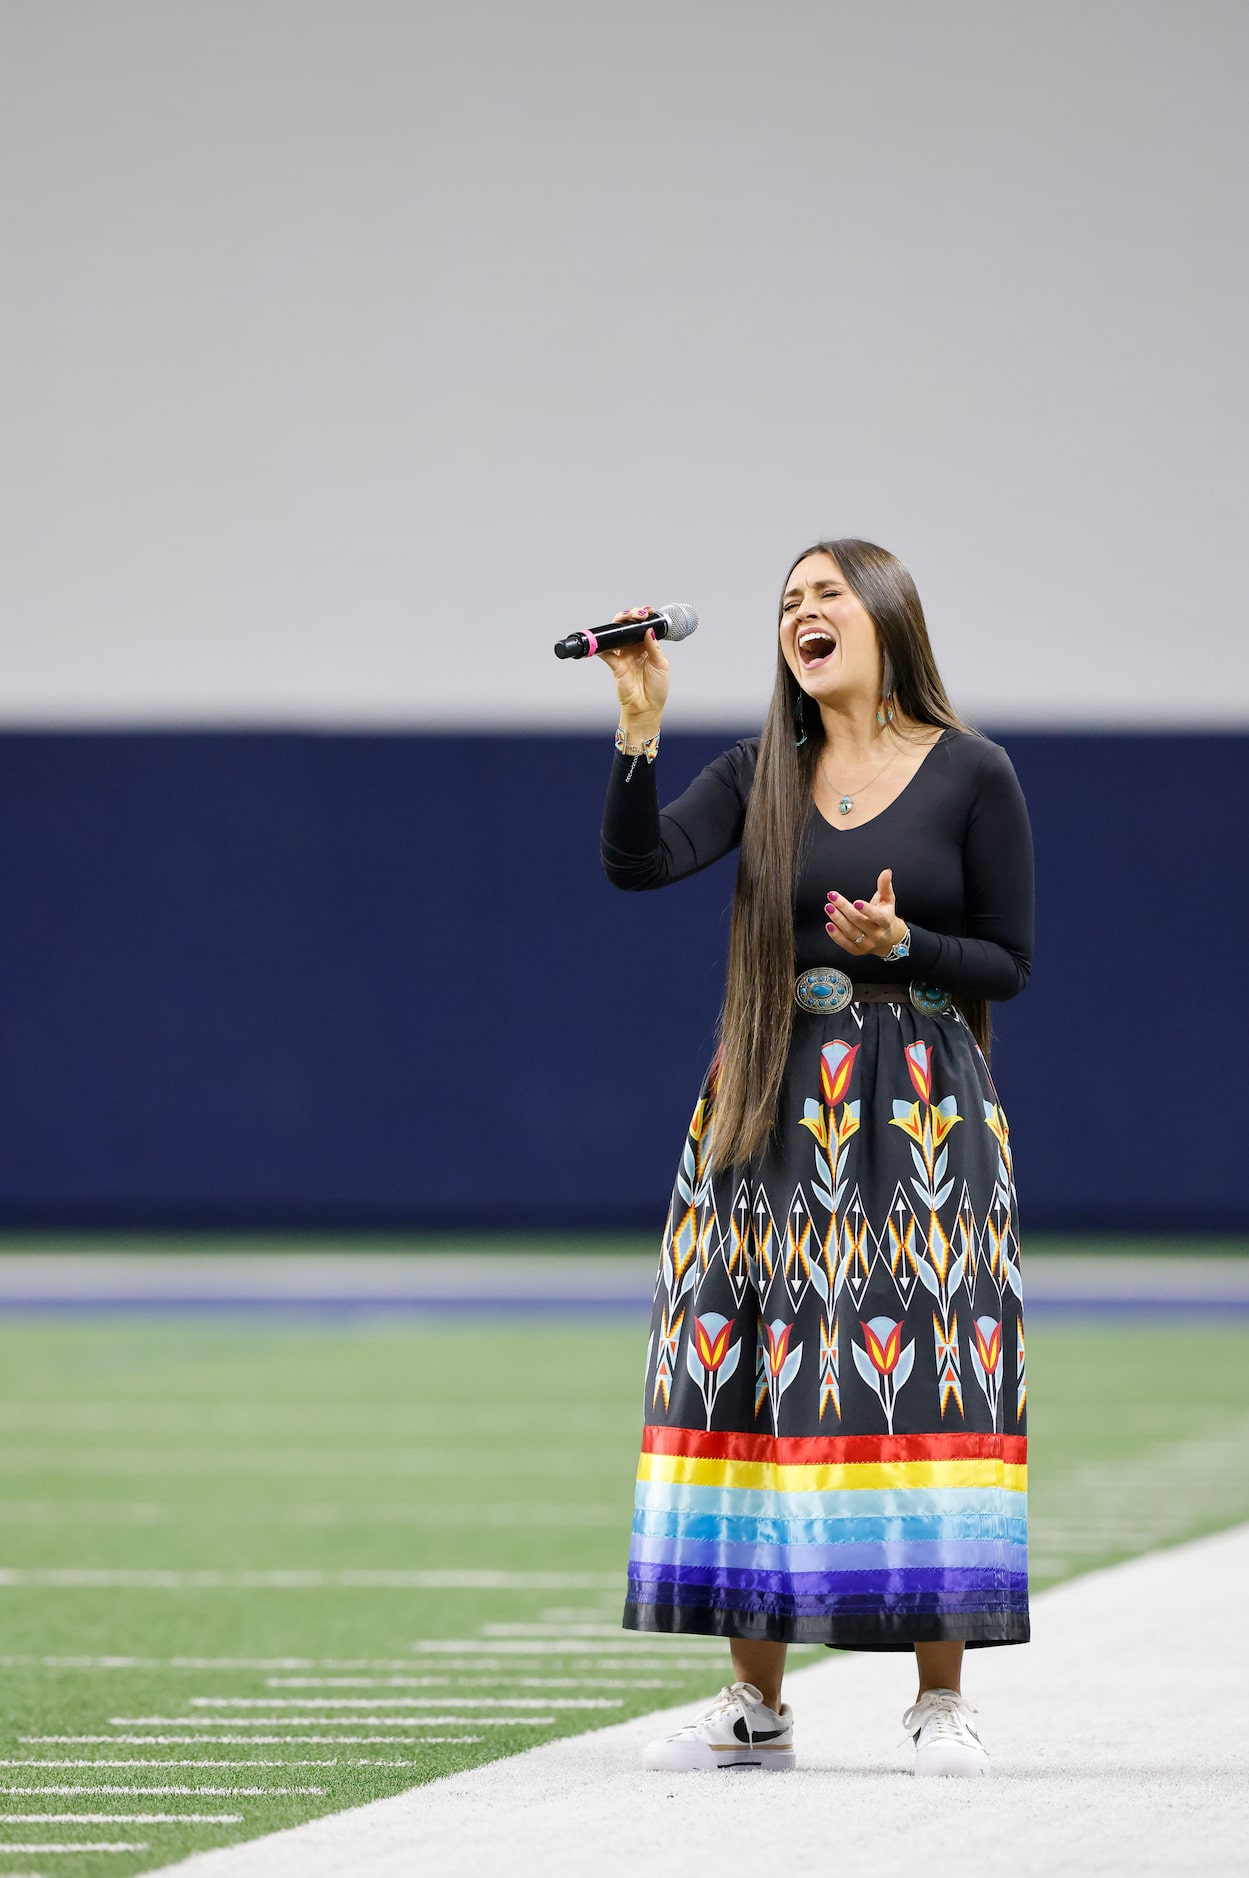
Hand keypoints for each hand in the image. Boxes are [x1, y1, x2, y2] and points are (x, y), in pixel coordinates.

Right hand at [597, 607, 669, 730]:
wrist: (646, 708)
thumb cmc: (656, 689)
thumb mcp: (661, 665)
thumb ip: (654, 647)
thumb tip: (648, 630)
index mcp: (647, 648)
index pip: (642, 628)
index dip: (643, 618)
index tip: (647, 612)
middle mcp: (634, 650)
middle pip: (628, 627)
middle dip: (631, 616)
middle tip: (638, 614)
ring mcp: (623, 657)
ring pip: (617, 635)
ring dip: (620, 624)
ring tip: (626, 618)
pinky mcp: (615, 666)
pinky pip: (606, 653)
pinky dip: (602, 646)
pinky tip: (604, 639)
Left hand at [825, 869, 905, 958]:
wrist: (888, 939)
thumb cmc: (886, 915)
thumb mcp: (888, 900)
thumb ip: (885, 886)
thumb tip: (886, 871)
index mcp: (885, 921)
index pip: (877, 917)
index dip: (867, 910)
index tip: (855, 901)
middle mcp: (877, 934)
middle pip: (859, 922)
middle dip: (844, 909)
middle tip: (832, 898)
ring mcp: (867, 944)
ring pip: (850, 932)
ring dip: (837, 920)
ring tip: (828, 907)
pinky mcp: (857, 951)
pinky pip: (845, 944)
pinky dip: (836, 935)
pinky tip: (829, 925)